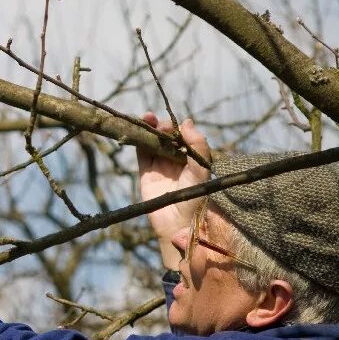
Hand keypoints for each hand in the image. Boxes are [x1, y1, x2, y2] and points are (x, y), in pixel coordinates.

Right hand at [136, 113, 210, 267]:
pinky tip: (136, 128)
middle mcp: (176, 159)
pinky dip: (138, 139)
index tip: (173, 125)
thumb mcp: (202, 170)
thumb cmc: (195, 198)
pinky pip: (141, 152)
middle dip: (162, 126)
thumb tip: (187, 121)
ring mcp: (160, 164)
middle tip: (159, 124)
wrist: (178, 222)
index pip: (183, 136)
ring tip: (146, 117)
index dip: (177, 127)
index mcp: (191, 157)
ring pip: (152, 140)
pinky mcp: (146, 171)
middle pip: (166, 136)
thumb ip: (198, 145)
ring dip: (149, 128)